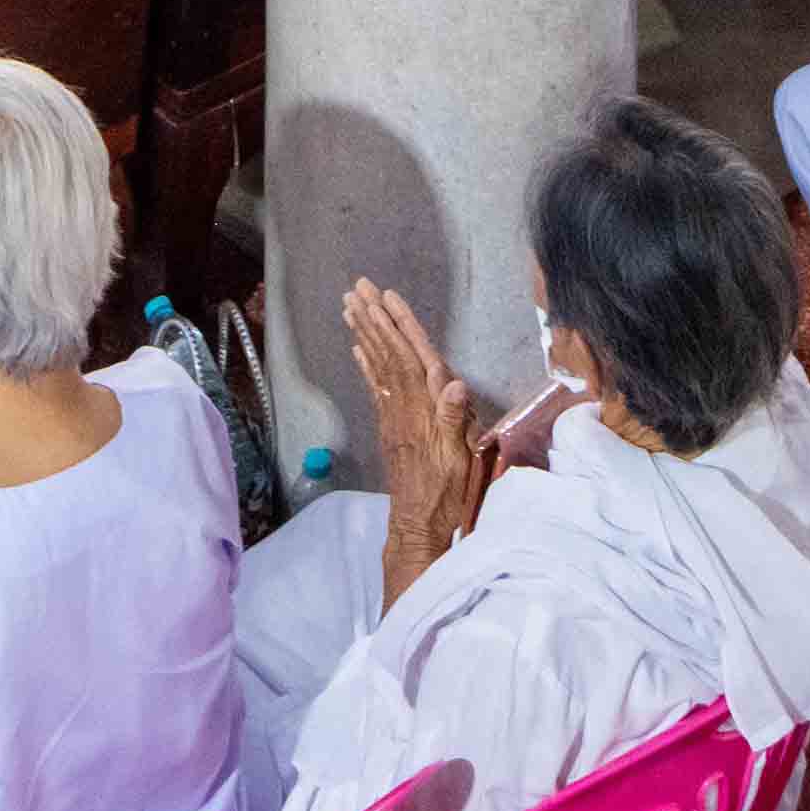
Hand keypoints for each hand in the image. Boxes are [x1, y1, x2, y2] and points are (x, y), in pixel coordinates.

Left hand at [343, 277, 490, 589]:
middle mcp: (405, 406)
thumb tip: (455, 384)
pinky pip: (376, 386)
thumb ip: (456, 422)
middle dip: (374, 319)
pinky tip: (357, 347)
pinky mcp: (389, 426)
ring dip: (365, 333)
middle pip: (388, 354)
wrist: (418, 523)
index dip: (399, 326)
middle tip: (357, 287)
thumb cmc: (445, 492)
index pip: (411, 357)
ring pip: (378, 365)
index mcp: (425, 408)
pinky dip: (366, 363)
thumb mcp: (458, 460)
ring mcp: (394, 414)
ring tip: (351, 305)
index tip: (385, 297)